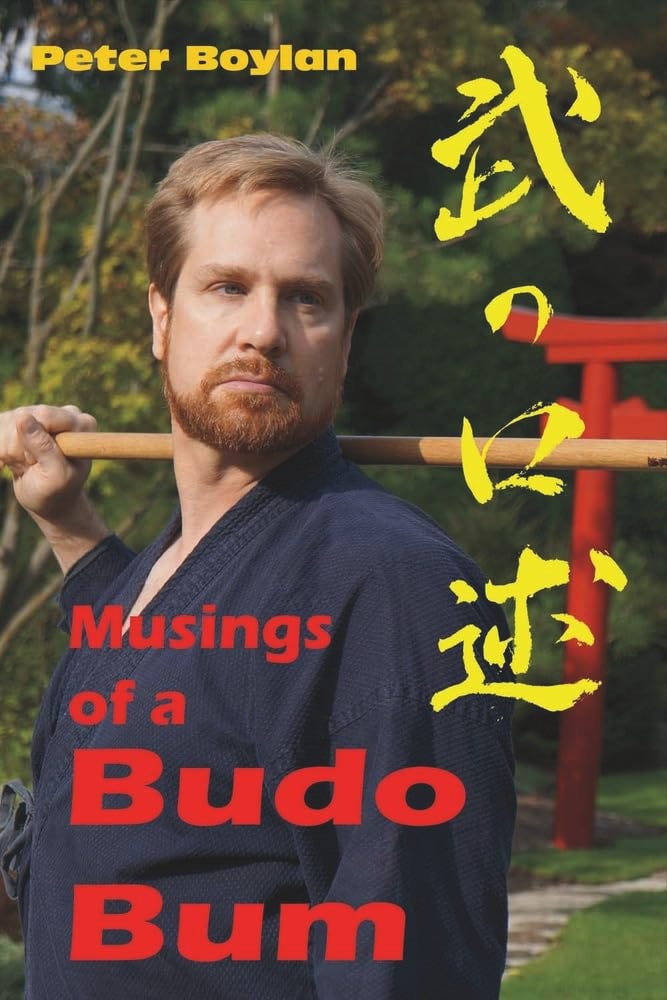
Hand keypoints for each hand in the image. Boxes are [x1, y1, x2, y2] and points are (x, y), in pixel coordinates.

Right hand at [0, 404, 108, 571]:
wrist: (49, 503)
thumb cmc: (57, 494)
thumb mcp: (54, 477)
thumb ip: (43, 448)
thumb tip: (26, 419)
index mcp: (82, 424)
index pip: (49, 415)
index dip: (35, 435)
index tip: (30, 460)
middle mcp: (64, 414)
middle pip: (23, 415)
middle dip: (19, 447)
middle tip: (25, 468)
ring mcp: (40, 415)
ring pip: (6, 421)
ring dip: (7, 449)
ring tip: (19, 467)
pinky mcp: (19, 420)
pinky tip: (8, 462)